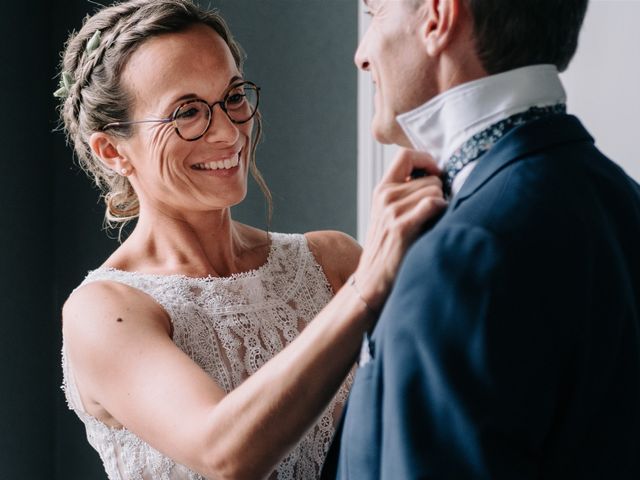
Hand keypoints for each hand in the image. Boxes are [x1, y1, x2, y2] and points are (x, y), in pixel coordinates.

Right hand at [354, 148, 446, 310]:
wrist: (372, 280)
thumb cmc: (389, 248)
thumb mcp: (389, 214)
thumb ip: (406, 192)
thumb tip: (436, 177)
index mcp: (382, 189)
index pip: (406, 155)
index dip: (427, 160)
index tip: (435, 176)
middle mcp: (385, 196)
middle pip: (429, 177)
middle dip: (439, 192)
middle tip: (433, 214)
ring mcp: (391, 211)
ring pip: (435, 190)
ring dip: (441, 205)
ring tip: (431, 223)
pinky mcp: (401, 227)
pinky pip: (433, 204)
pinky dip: (441, 211)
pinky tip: (435, 225)